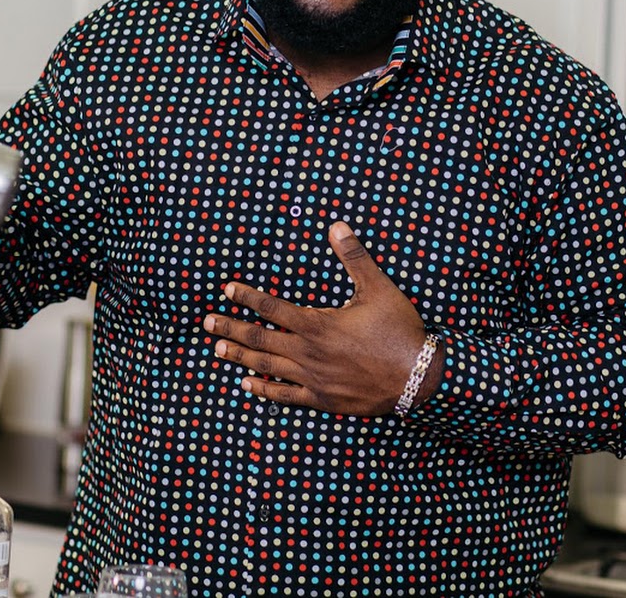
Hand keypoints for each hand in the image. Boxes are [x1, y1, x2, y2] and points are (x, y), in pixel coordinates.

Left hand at [203, 221, 441, 415]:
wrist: (418, 379)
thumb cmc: (399, 332)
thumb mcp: (378, 289)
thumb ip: (354, 257)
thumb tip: (336, 225)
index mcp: (317, 325)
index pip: (272, 308)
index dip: (247, 297)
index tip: (227, 289)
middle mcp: (308, 353)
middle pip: (259, 339)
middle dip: (231, 327)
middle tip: (206, 321)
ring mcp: (312, 379)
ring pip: (266, 367)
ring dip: (239, 357)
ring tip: (217, 349)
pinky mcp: (321, 399)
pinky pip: (284, 396)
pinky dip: (263, 390)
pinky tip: (248, 385)